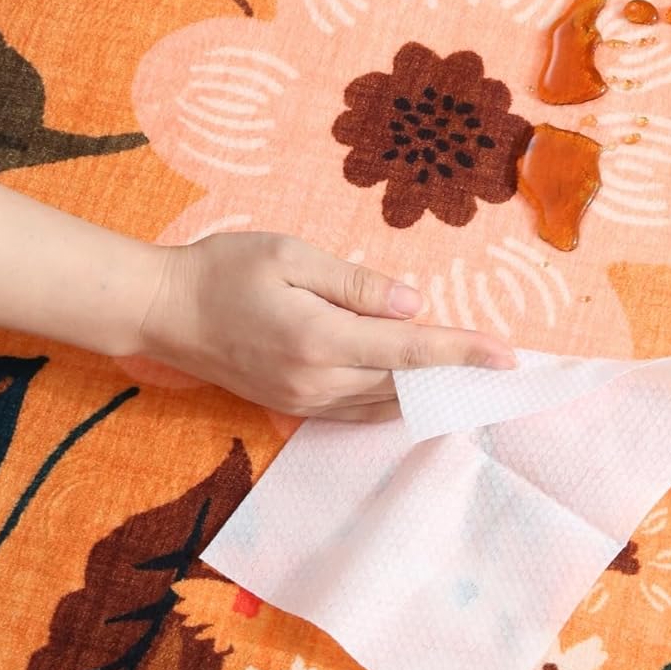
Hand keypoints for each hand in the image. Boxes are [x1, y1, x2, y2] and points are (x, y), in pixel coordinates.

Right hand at [137, 233, 516, 421]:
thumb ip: (356, 283)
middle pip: (406, 385)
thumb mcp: (292, 257)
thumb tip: (412, 305)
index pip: (409, 351)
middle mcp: (316, 381)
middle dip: (455, 373)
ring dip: (429, 390)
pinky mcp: (295, 408)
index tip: (507, 355)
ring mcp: (305, 402)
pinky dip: (395, 400)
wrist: (163, 312)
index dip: (463, 352)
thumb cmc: (224, 271)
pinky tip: (416, 384)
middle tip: (497, 357)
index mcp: (319, 339)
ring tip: (468, 370)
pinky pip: (360, 413)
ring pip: (386, 404)